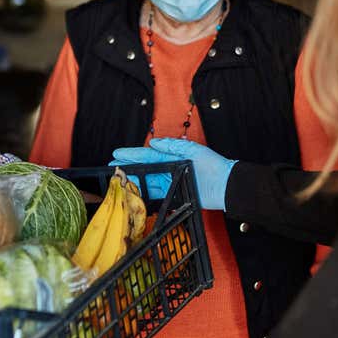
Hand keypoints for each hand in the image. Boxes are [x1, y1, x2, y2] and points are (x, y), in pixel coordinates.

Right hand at [112, 138, 236, 209]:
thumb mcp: (193, 150)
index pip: (148, 154)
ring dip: (132, 180)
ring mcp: (171, 183)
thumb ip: (173, 146)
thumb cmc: (213, 166)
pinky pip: (155, 195)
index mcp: (173, 157)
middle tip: (111, 167)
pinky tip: (133, 193)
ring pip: (147, 181)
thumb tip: (154, 142)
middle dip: (127, 167)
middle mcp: (170, 169)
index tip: (117, 154)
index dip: (132, 154)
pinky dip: (143, 194)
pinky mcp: (174, 196)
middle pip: (144, 168)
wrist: (226, 186)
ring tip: (117, 180)